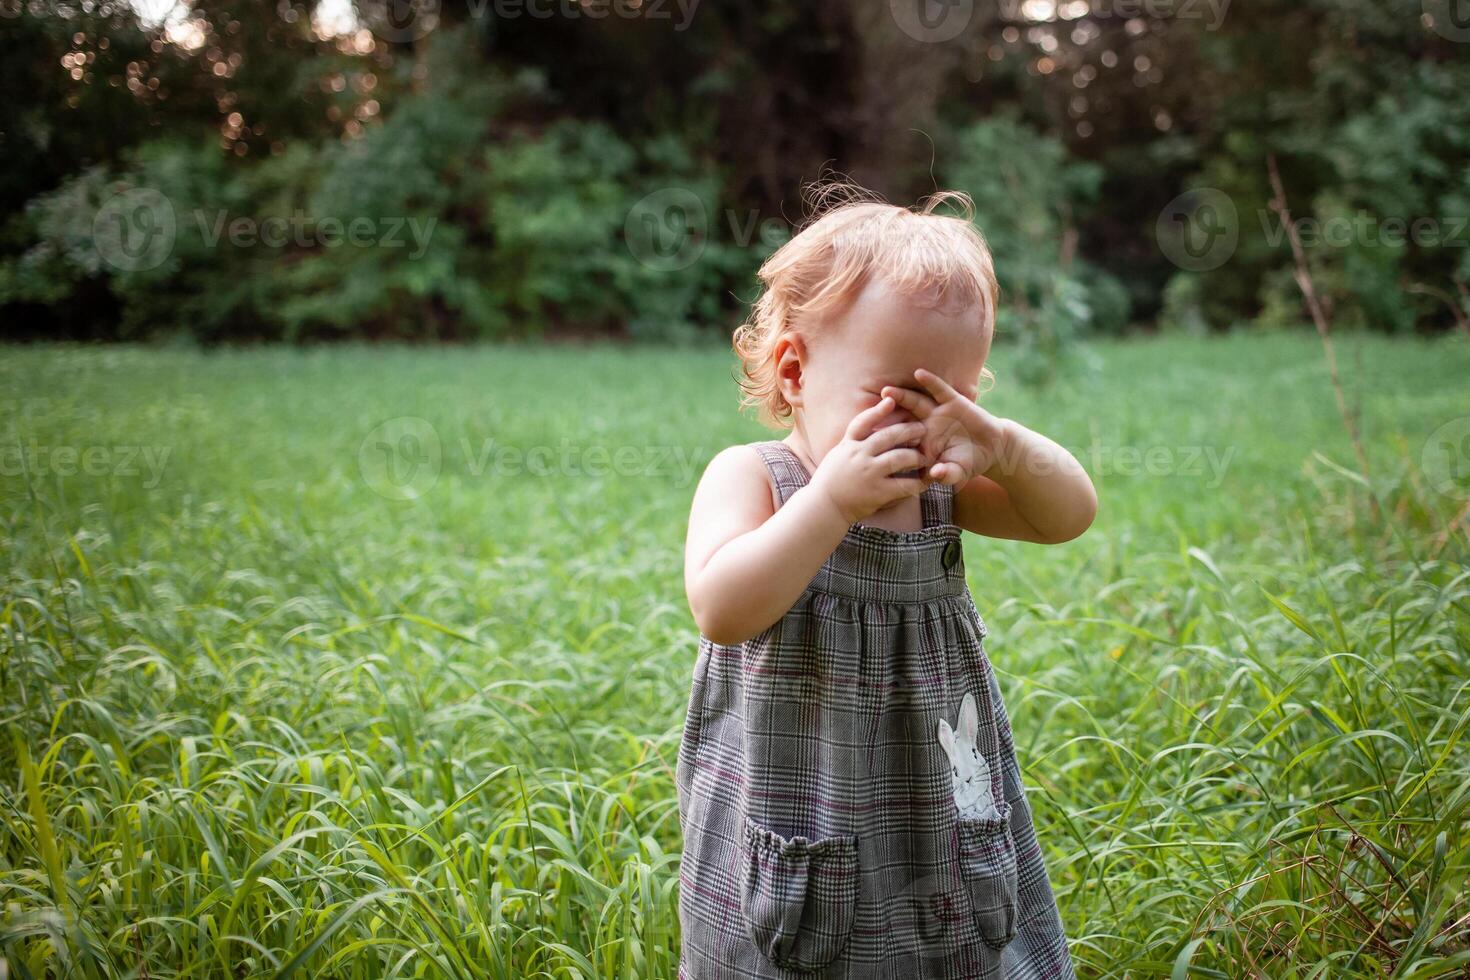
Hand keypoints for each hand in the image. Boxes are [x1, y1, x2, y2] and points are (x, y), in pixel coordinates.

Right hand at [808, 396, 932, 524]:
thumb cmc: (831, 481)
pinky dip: (916, 483)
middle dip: (908, 430)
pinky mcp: (877, 492)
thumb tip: (866, 426)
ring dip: (916, 456)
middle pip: (888, 436)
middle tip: (923, 429)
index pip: (862, 422)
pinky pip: (903, 485)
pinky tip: (924, 483)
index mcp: (848, 445)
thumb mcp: (837, 455)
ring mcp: (868, 473)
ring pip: (900, 458)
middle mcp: (858, 456)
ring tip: (924, 458)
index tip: (890, 399)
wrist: (823, 508)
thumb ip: (852, 441)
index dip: (877, 410)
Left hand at [881, 368, 1009, 487]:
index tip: (869, 439)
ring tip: (887, 391)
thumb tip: (936, 474)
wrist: (992, 448)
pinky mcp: (952, 401)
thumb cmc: (969, 463)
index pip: (901, 440)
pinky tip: (919, 374)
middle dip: (887, 415)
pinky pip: (939, 390)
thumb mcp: (957, 473)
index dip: (886, 438)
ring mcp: (936, 412)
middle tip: (870, 412)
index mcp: (921, 444)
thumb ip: (947, 475)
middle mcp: (925, 425)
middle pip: (901, 418)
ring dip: (901, 396)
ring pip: (915, 402)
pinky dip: (930, 382)